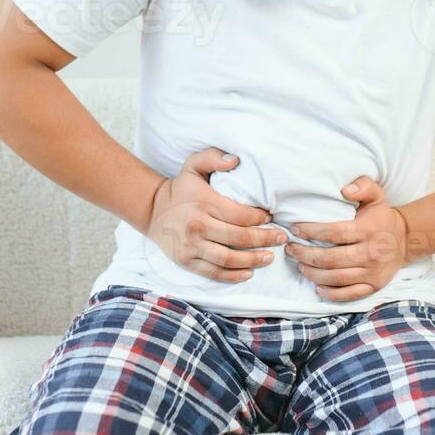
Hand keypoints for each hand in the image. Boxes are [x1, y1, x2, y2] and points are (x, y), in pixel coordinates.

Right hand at [144, 148, 287, 282]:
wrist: (153, 210)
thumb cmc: (181, 188)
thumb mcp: (193, 165)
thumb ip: (213, 158)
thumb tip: (235, 161)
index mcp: (204, 203)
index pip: (239, 215)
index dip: (260, 218)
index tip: (271, 217)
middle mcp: (197, 226)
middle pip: (238, 238)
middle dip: (264, 239)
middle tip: (281, 238)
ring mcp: (191, 246)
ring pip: (228, 259)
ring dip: (253, 260)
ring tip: (269, 257)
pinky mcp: (186, 261)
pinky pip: (213, 272)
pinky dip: (232, 276)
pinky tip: (248, 273)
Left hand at [286, 176, 408, 301]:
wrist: (405, 240)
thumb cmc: (382, 217)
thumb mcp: (377, 195)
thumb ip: (363, 186)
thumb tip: (345, 190)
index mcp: (369, 230)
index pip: (335, 233)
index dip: (312, 232)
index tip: (295, 230)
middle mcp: (371, 253)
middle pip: (331, 259)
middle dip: (305, 254)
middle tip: (291, 249)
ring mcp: (373, 272)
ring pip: (336, 278)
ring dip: (313, 273)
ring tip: (300, 264)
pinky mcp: (374, 286)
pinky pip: (350, 295)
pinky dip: (331, 294)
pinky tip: (317, 287)